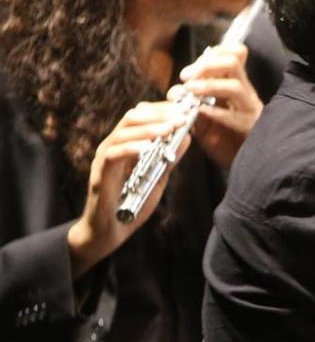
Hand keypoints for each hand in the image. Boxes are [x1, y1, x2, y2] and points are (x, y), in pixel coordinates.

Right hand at [67, 102, 191, 278]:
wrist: (110, 233)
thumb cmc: (131, 205)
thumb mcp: (157, 178)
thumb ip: (169, 158)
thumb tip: (188, 137)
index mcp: (127, 144)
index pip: (142, 116)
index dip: (163, 109)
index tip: (186, 108)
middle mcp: (113, 146)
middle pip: (133, 118)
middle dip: (159, 114)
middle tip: (182, 115)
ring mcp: (104, 159)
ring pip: (123, 133)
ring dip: (149, 129)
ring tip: (170, 127)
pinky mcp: (100, 175)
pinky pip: (113, 156)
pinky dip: (131, 149)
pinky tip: (149, 148)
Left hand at [175, 43, 262, 169]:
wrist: (243, 165)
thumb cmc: (224, 140)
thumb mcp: (203, 117)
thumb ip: (190, 103)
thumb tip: (173, 92)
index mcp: (235, 84)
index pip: (232, 53)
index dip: (210, 54)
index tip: (188, 71)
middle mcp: (245, 93)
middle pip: (233, 61)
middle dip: (206, 65)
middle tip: (186, 77)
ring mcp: (249, 109)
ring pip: (234, 86)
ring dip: (209, 85)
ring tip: (191, 91)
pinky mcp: (251, 128)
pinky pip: (235, 117)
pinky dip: (216, 113)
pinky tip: (201, 113)